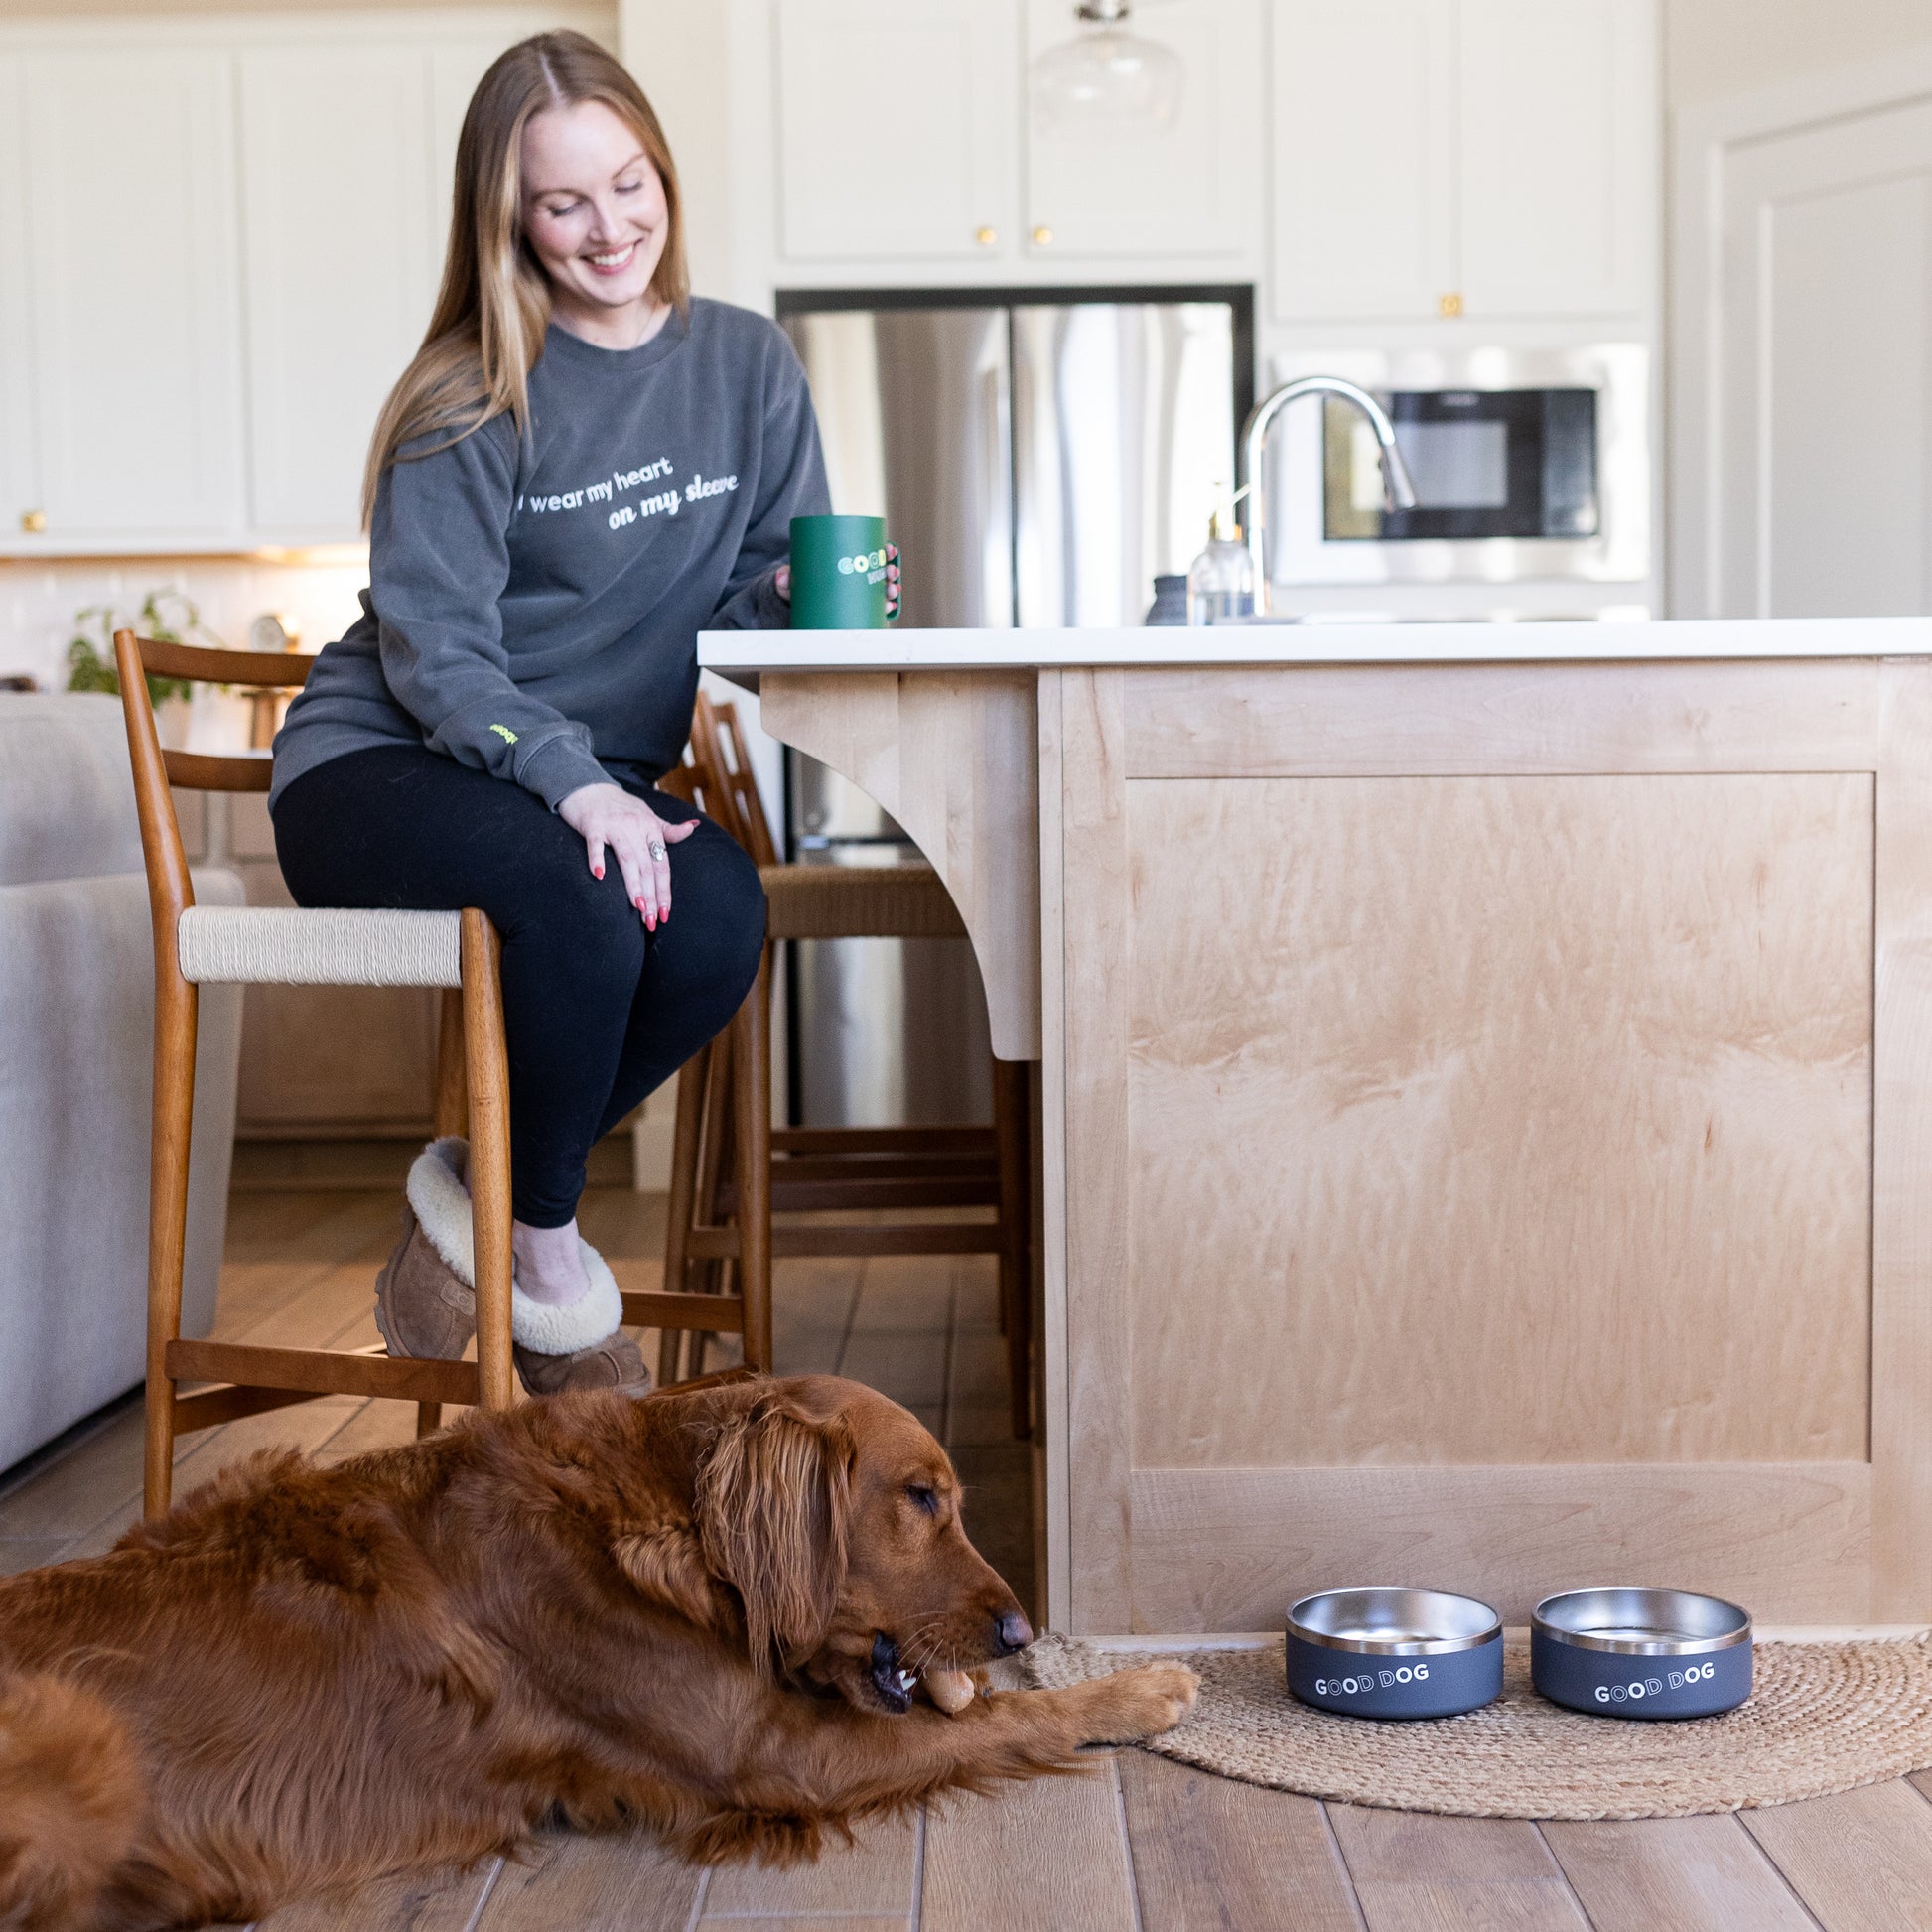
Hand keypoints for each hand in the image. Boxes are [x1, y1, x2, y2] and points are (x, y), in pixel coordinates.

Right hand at [558, 782, 696, 930]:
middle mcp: (635, 827)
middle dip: (651, 895)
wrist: (587, 785)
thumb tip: (693, 829)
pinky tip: (599, 877)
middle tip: (652, 920)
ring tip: (638, 906)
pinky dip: (597, 859)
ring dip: (633, 884)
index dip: (664, 890)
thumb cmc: (619, 805)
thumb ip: (668, 829)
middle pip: (647, 866)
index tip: (665, 914)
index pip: (662, 865)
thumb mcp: (647, 815)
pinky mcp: (592, 825)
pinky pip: (595, 844)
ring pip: (628, 858)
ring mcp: (614, 825)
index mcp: (651, 828)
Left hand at [775, 544, 901, 617]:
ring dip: (891, 591)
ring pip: (880, 591)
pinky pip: (873, 610)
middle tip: (890, 574)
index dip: (885, 551)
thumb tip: (783, 578)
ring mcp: (856, 595)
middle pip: (879, 573)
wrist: (793, 600)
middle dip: (890, 573)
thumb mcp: (792, 577)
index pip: (871, 554)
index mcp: (848, 563)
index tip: (890, 550)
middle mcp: (856, 578)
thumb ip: (785, 577)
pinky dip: (883, 609)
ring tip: (892, 592)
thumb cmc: (797, 583)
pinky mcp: (854, 611)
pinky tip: (890, 609)